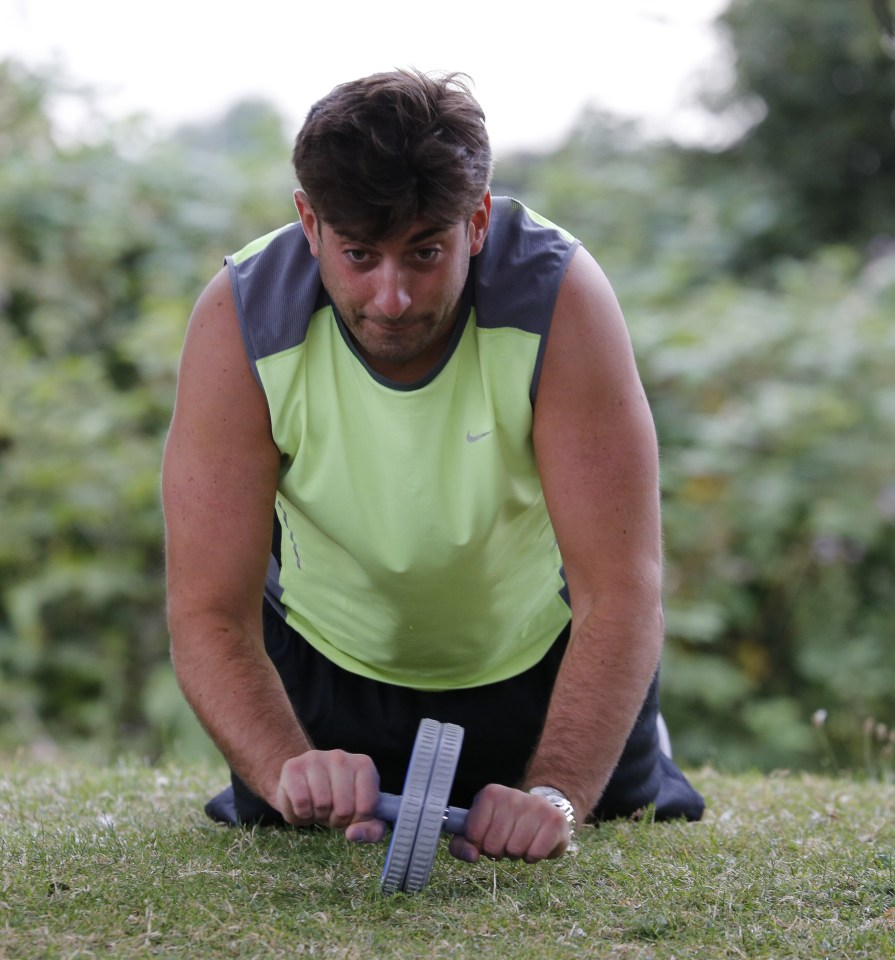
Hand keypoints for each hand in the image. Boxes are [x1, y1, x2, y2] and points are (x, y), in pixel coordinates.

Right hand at [275, 749, 386, 841]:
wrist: (305, 788)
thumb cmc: (339, 802)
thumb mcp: (361, 818)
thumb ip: (371, 831)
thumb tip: (352, 834)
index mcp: (364, 765)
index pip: (367, 808)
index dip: (357, 821)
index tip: (352, 814)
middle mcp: (341, 757)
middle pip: (344, 808)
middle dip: (337, 820)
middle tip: (331, 812)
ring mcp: (316, 758)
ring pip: (322, 804)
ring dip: (318, 816)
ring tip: (317, 807)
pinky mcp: (293, 766)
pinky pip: (301, 802)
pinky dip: (301, 814)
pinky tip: (304, 805)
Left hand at [447, 783, 571, 863]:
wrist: (542, 812)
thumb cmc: (506, 825)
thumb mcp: (479, 830)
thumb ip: (463, 845)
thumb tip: (471, 856)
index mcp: (490, 794)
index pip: (473, 834)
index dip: (478, 844)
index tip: (486, 838)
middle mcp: (512, 795)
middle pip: (494, 845)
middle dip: (498, 851)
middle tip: (506, 841)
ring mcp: (535, 805)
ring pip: (515, 850)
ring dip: (516, 854)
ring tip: (521, 841)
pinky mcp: (554, 819)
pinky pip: (536, 853)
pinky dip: (533, 857)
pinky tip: (534, 844)